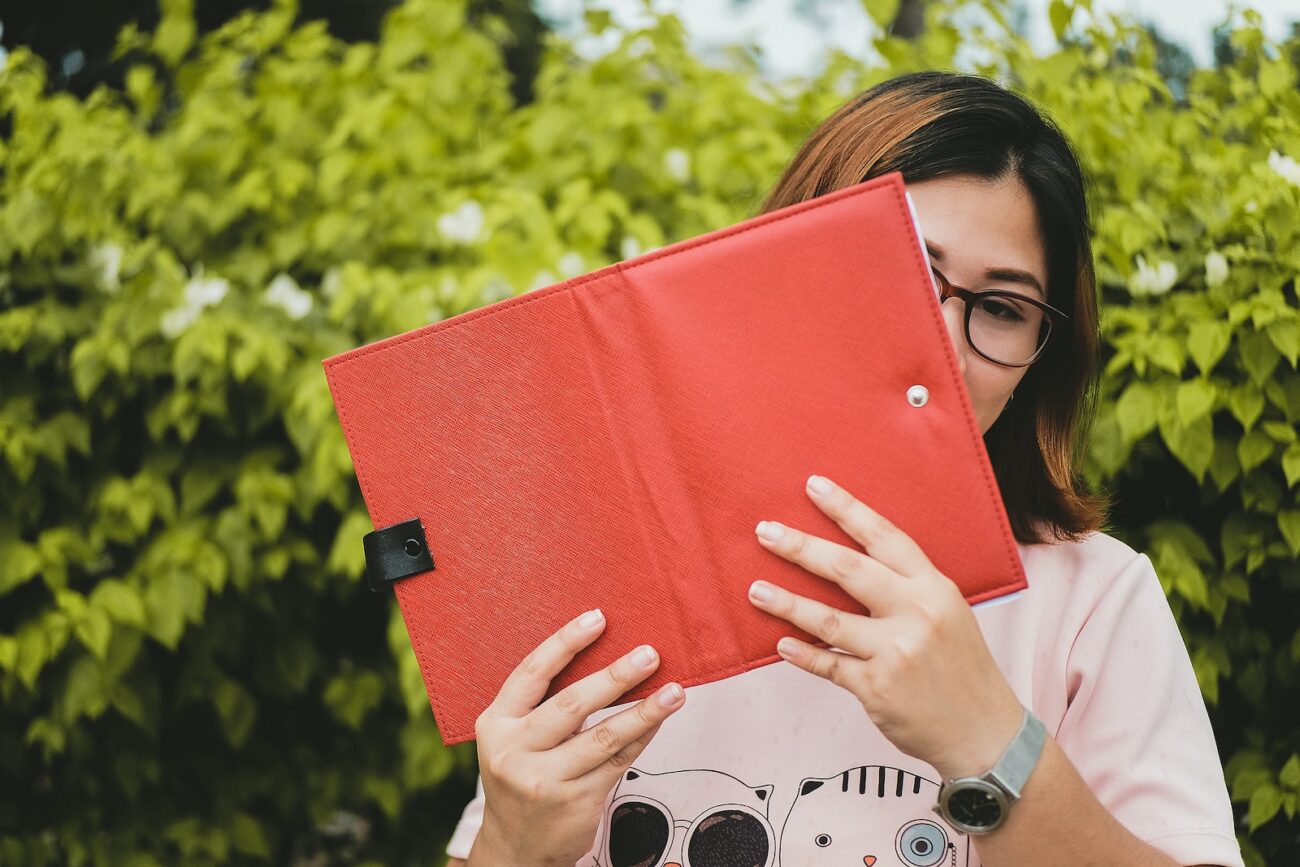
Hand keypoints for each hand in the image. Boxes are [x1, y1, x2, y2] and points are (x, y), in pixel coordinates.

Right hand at [470, 609, 684, 866]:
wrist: (514, 849)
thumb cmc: (521, 777)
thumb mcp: (513, 738)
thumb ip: (542, 704)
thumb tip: (603, 655)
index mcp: (496, 724)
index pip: (532, 673)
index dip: (566, 642)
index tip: (598, 618)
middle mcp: (515, 751)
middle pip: (572, 704)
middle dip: (616, 676)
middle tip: (648, 654)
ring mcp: (545, 780)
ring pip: (604, 736)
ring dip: (645, 709)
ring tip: (674, 690)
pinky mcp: (575, 801)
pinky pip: (619, 761)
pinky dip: (643, 736)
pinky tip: (659, 719)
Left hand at [746, 474, 1022, 780]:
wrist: (983, 732)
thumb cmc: (960, 668)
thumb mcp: (949, 614)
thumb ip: (907, 587)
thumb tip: (849, 561)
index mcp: (934, 588)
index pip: (884, 538)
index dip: (847, 509)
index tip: (813, 486)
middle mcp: (917, 614)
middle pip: (848, 570)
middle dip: (801, 548)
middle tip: (766, 532)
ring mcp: (896, 652)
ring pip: (828, 620)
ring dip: (786, 603)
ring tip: (756, 590)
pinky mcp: (877, 688)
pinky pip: (828, 665)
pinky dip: (802, 654)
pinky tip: (781, 643)